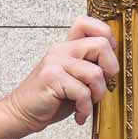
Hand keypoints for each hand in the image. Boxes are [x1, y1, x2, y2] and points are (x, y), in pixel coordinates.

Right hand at [1, 16, 118, 131]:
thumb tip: (114, 65)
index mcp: (67, 47)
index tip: (106, 61)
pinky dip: (85, 108)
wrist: (23, 113)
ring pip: (95, 73)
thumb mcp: (75, 79)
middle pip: (102, 44)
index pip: (88, 23)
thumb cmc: (52, 99)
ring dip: (97, 94)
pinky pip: (82, 92)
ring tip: (87, 104)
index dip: (106, 37)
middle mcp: (61, 49)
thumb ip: (90, 67)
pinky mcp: (51, 77)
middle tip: (100, 87)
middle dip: (110, 69)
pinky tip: (79, 114)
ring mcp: (55, 62)